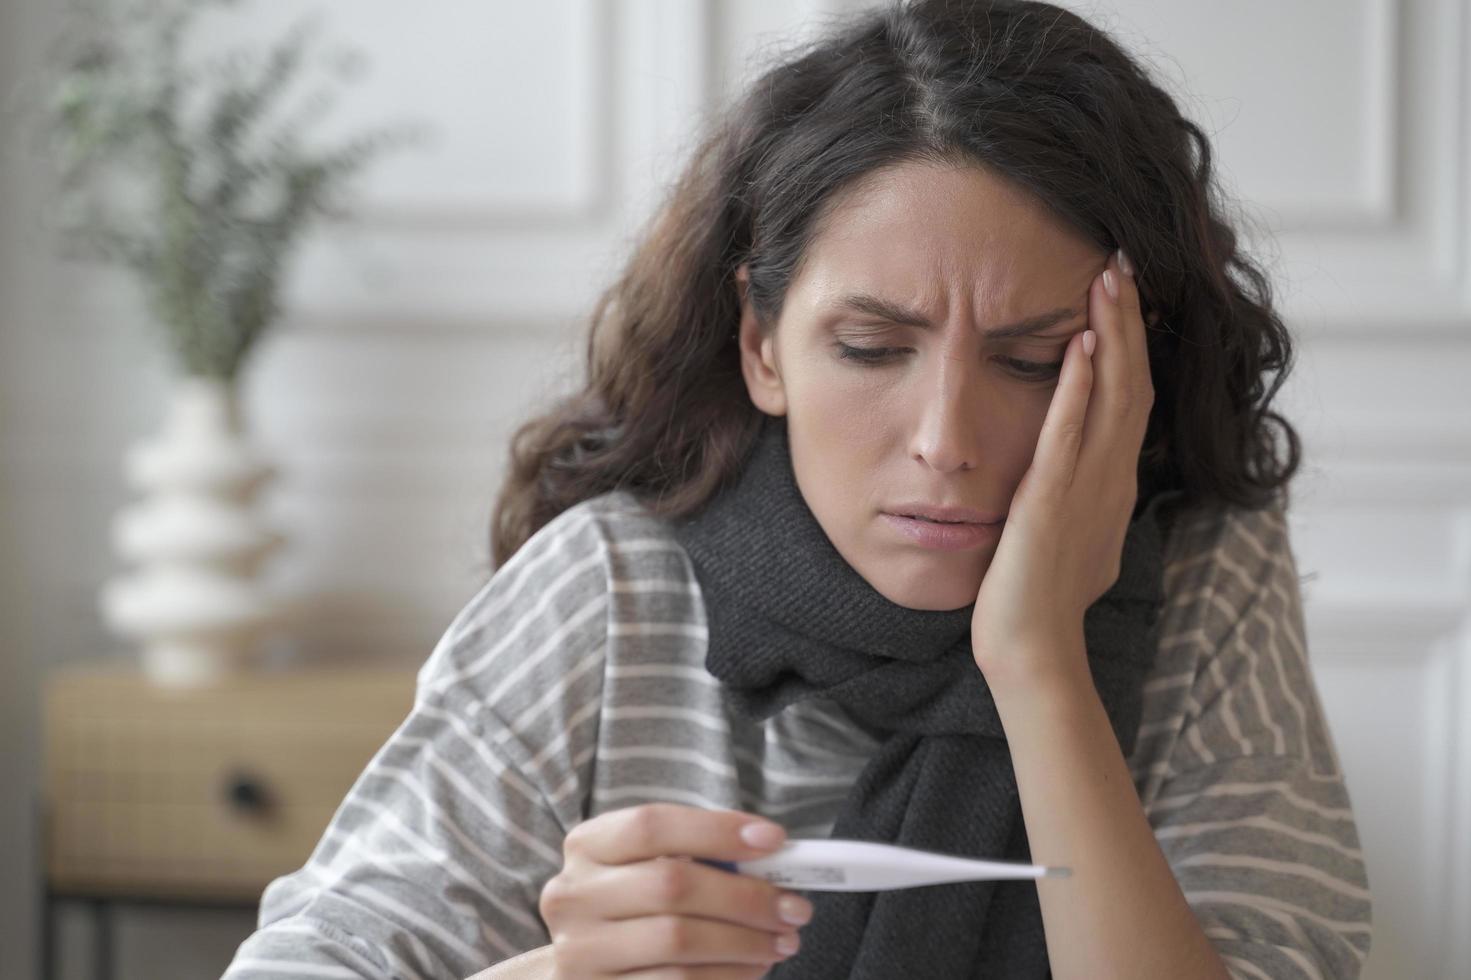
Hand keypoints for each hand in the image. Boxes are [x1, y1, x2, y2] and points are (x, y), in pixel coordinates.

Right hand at [540, 803, 810, 977]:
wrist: (585, 968)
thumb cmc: (633, 906)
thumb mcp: (648, 866)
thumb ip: (698, 856)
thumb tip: (771, 853)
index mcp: (587, 846)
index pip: (652, 825)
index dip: (716, 830)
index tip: (774, 840)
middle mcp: (573, 896)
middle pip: (671, 884)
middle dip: (745, 896)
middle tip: (794, 907)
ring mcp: (580, 952)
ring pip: (678, 941)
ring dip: (745, 942)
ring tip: (782, 941)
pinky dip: (727, 976)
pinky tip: (752, 968)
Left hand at [970, 249, 1153, 696]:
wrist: (1033, 649)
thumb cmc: (1040, 600)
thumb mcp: (1071, 540)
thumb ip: (1078, 505)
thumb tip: (1080, 489)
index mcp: (1112, 486)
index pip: (1129, 401)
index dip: (1131, 347)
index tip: (1121, 299)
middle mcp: (1110, 480)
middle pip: (1131, 384)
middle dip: (1129, 322)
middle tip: (1122, 265)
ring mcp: (1087, 488)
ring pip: (1111, 397)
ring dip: (1113, 334)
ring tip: (1108, 280)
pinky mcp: (1053, 499)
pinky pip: (1071, 432)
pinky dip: (1079, 385)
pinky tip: (1081, 343)